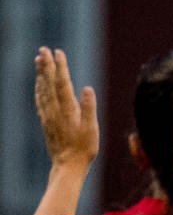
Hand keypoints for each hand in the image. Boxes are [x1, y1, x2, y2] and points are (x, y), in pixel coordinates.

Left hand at [33, 48, 97, 169]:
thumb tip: (87, 88)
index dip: (60, 67)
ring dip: (40, 73)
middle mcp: (55, 109)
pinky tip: (38, 83)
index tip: (58, 52)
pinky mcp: (45, 121)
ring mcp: (48, 115)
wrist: (68, 165)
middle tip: (44, 49)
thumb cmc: (84, 149)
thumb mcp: (92, 129)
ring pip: (42, 89)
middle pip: (49, 82)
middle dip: (46, 65)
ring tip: (39, 59)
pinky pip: (39, 100)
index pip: (62, 83)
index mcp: (68, 109)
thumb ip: (89, 108)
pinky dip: (38, 88)